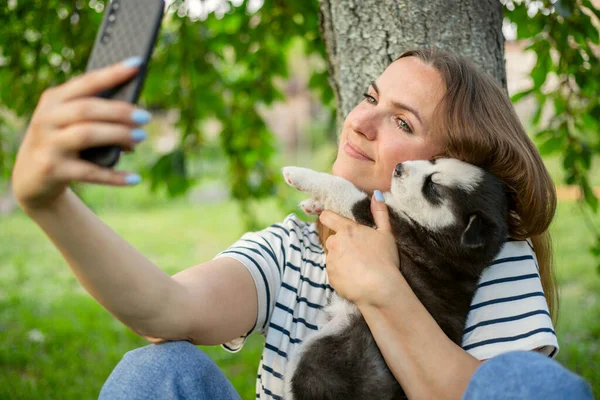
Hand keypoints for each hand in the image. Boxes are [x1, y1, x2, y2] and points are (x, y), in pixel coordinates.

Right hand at [11, 58, 150, 210]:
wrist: (31, 177)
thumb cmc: (63, 141)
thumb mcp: (71, 122)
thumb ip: (97, 115)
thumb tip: (137, 119)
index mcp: (54, 99)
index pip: (86, 82)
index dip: (112, 73)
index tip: (137, 64)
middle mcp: (47, 118)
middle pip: (87, 109)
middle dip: (119, 111)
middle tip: (145, 117)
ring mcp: (48, 145)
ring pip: (86, 135)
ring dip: (118, 135)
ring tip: (141, 137)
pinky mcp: (53, 170)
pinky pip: (90, 172)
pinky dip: (114, 176)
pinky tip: (135, 178)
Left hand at [319, 192, 401, 307]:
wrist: (380, 288)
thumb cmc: (385, 259)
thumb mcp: (386, 233)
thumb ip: (380, 213)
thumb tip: (376, 195)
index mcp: (347, 230)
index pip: (327, 217)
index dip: (328, 217)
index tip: (332, 221)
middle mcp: (334, 243)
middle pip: (332, 240)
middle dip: (341, 245)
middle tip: (357, 253)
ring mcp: (330, 260)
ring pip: (333, 257)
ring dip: (341, 260)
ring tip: (358, 268)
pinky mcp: (330, 277)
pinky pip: (333, 273)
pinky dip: (341, 275)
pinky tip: (355, 278)